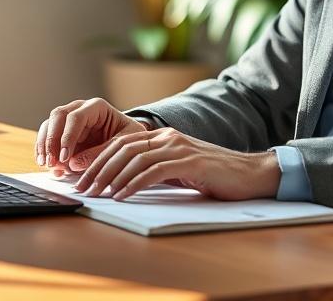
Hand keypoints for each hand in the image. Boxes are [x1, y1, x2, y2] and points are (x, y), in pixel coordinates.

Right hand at [35, 97, 147, 174]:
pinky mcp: (63, 132)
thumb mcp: (122, 144)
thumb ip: (100, 152)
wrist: (129, 140)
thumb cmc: (128, 137)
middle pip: (58, 116)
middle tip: (52, 162)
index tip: (65, 157)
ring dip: (45, 145)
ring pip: (49, 125)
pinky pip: (48, 137)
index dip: (68, 136)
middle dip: (52, 140)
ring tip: (47, 165)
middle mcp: (80, 109)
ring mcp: (70, 120)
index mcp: (97, 107)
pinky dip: (44, 150)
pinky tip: (47, 165)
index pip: (76, 117)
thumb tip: (73, 163)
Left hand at [76, 127, 280, 200]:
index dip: (98, 159)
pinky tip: (122, 196)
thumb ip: (156, 170)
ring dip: (111, 178)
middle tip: (83, 188)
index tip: (83, 177)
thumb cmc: (214, 175)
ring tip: (98, 194)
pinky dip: (134, 184)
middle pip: (122, 149)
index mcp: (163, 137)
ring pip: (134, 159)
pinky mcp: (189, 161)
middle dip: (98, 169)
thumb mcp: (179, 169)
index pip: (121, 143)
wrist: (249, 173)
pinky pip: (153, 171)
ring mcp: (179, 147)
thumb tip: (124, 184)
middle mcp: (168, 137)